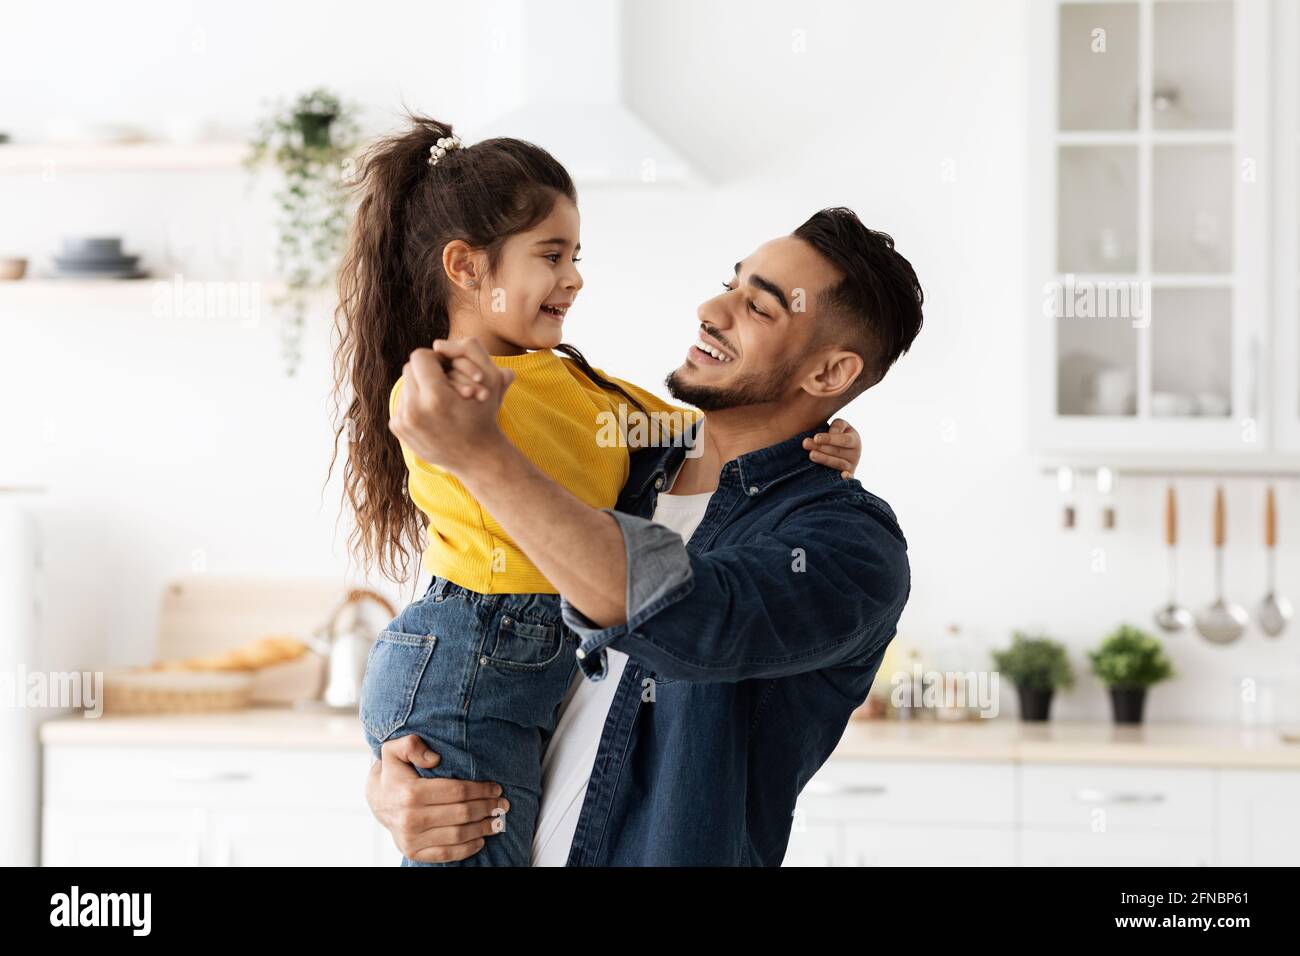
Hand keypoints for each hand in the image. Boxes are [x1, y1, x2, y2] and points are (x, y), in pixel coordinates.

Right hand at [364, 734, 510, 862]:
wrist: (377, 799)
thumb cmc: (393, 772)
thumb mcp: (394, 749)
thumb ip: (412, 745)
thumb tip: (435, 758)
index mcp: (410, 793)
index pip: (457, 792)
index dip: (480, 790)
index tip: (496, 787)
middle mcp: (410, 819)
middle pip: (462, 814)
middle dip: (487, 808)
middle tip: (503, 804)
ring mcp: (411, 839)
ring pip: (458, 835)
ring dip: (483, 829)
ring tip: (497, 821)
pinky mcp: (413, 852)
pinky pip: (446, 854)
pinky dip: (468, 849)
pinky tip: (481, 840)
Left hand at [388, 337, 515, 472]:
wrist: (476, 456)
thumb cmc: (484, 415)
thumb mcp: (489, 380)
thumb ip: (468, 351)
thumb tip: (437, 343)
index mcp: (435, 396)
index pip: (420, 356)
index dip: (436, 358)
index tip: (448, 367)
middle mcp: (414, 410)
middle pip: (409, 369)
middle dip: (427, 371)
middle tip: (444, 381)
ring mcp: (404, 421)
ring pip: (405, 385)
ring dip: (421, 386)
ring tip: (440, 398)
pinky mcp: (398, 429)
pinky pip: (401, 401)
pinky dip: (415, 402)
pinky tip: (432, 412)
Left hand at [802, 418, 860, 478]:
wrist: (841, 449)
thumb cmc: (836, 434)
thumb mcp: (839, 426)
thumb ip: (836, 427)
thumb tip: (830, 434)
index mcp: (854, 439)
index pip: (843, 440)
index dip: (829, 439)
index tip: (816, 437)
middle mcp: (855, 454)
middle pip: (838, 451)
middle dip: (821, 447)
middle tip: (806, 444)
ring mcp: (851, 466)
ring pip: (838, 464)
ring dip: (824, 459)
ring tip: (811, 454)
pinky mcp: (848, 476)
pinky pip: (848, 478)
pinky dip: (847, 478)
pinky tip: (842, 476)